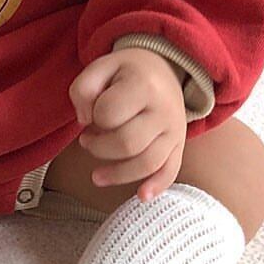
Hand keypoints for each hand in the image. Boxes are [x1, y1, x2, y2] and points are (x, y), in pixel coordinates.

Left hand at [68, 47, 186, 202]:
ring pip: (147, 163)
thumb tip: (84, 121)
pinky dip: (157, 186)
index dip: (92, 116)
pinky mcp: (179, 145)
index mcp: (143, 85)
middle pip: (127, 143)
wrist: (165, 68)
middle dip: (99, 148)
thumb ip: (83, 89)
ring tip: (96, 176)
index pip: (109, 113)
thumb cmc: (125, 71)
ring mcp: (175, 130)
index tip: (90, 112)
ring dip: (117, 174)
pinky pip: (171, 170)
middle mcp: (164, 109)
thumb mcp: (100, 66)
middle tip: (86, 140)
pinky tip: (141, 197)